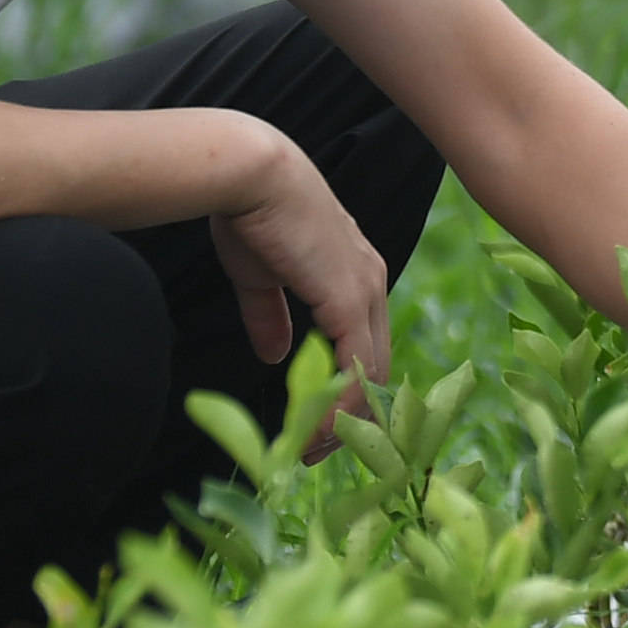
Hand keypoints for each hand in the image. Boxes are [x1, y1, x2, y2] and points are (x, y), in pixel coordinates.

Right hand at [204, 126, 393, 454]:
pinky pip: (355, 364)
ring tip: (315, 450)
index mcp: (355, 275)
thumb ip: (272, 316)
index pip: (365, 344)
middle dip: (352, 415)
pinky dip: (340, 403)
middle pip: (376, 365)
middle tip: (322, 452)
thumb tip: (274, 356)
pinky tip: (318, 428)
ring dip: (345, 418)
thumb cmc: (251, 214)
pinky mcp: (349, 297)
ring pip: (370, 372)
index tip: (321, 426)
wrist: (251, 175)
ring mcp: (365, 290)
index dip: (347, 390)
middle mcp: (371, 283)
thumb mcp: (262, 276)